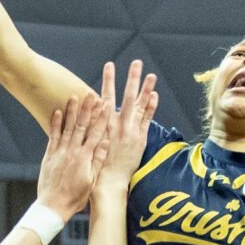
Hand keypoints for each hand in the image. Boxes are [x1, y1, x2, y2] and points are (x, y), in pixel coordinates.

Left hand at [34, 91, 110, 220]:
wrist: (53, 206)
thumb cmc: (75, 197)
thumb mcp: (92, 181)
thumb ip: (98, 160)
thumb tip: (106, 143)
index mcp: (85, 158)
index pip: (96, 134)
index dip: (102, 118)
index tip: (106, 106)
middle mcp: (72, 151)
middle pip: (82, 126)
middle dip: (87, 109)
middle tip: (91, 94)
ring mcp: (60, 152)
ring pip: (67, 127)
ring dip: (72, 111)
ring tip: (74, 96)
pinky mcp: (49, 155)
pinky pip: (53, 135)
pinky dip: (55, 123)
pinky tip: (58, 112)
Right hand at [97, 60, 157, 194]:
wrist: (107, 181)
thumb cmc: (96, 163)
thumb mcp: (90, 139)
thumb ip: (92, 123)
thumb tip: (90, 110)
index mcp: (104, 123)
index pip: (106, 96)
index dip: (108, 80)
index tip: (110, 65)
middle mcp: (118, 124)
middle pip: (126, 96)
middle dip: (131, 78)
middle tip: (136, 63)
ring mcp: (130, 130)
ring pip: (140, 105)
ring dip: (146, 88)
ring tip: (151, 74)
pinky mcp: (139, 139)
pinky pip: (147, 120)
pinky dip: (151, 107)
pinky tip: (155, 95)